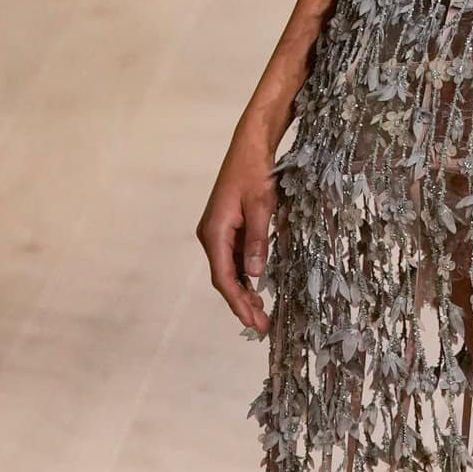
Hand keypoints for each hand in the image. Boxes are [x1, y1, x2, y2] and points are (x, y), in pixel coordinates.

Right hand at [197, 113, 282, 335]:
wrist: (250, 146)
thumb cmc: (255, 172)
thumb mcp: (262, 206)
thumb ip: (258, 241)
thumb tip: (255, 274)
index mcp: (214, 232)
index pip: (224, 277)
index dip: (237, 302)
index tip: (251, 322)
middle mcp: (210, 235)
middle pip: (224, 278)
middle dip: (241, 303)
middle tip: (261, 326)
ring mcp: (217, 232)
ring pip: (229, 270)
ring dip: (244, 291)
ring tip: (261, 314)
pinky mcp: (227, 227)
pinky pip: (233, 257)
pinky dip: (245, 275)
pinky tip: (256, 288)